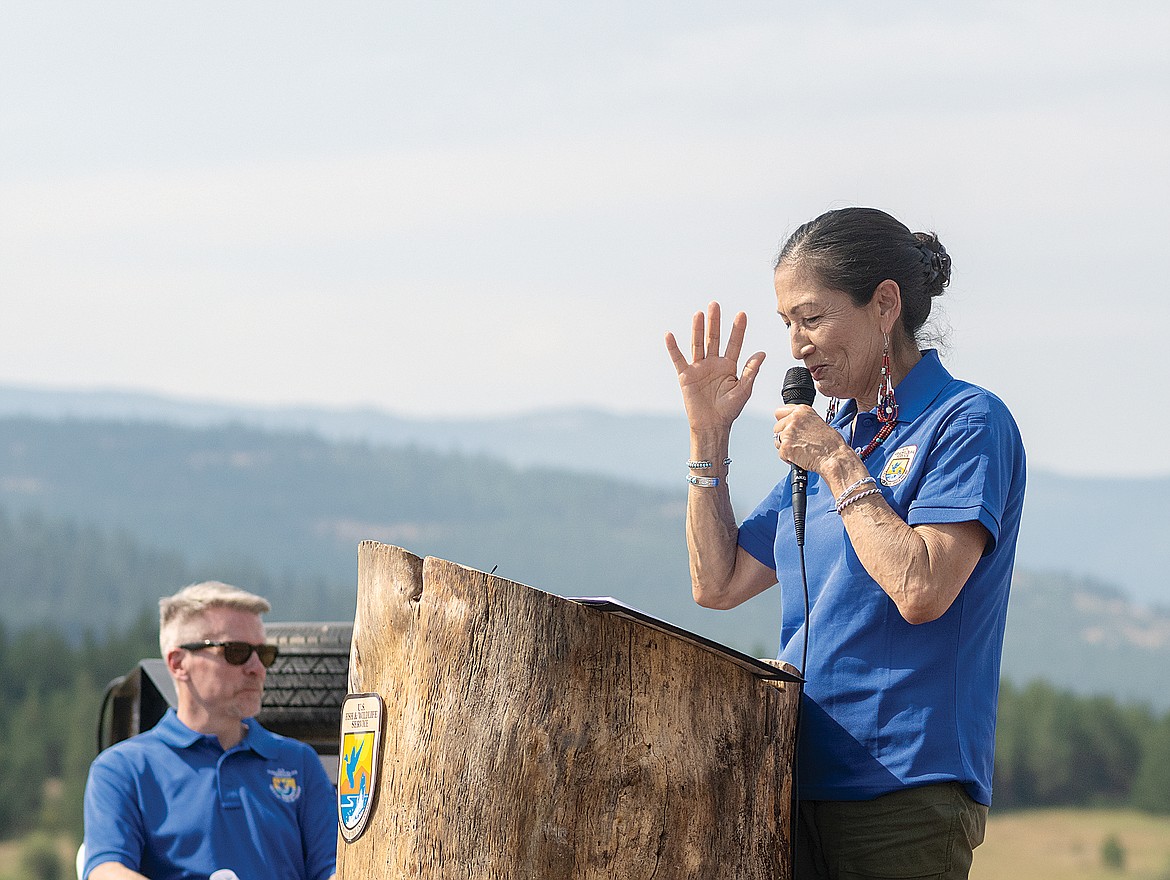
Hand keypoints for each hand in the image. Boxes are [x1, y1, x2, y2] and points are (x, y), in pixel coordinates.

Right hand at [665, 302, 765, 431]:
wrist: (712, 425)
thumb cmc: (729, 409)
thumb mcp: (744, 390)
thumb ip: (751, 371)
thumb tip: (762, 353)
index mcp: (729, 366)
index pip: (734, 343)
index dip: (738, 330)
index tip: (742, 314)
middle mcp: (713, 363)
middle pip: (714, 338)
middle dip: (715, 322)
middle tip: (715, 304)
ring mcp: (699, 368)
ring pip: (698, 344)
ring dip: (698, 329)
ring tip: (699, 314)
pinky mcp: (686, 376)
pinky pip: (678, 359)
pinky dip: (673, 348)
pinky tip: (669, 335)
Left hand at [773, 403, 849, 475]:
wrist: (834, 458)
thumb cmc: (831, 443)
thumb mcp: (818, 422)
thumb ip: (803, 420)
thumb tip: (794, 424)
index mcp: (802, 410)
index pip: (780, 412)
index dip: (784, 421)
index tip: (787, 427)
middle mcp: (793, 419)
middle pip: (777, 427)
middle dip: (784, 436)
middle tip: (797, 442)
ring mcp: (788, 433)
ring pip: (777, 441)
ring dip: (786, 447)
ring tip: (801, 450)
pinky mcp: (785, 447)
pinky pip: (781, 453)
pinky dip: (788, 457)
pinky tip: (800, 457)